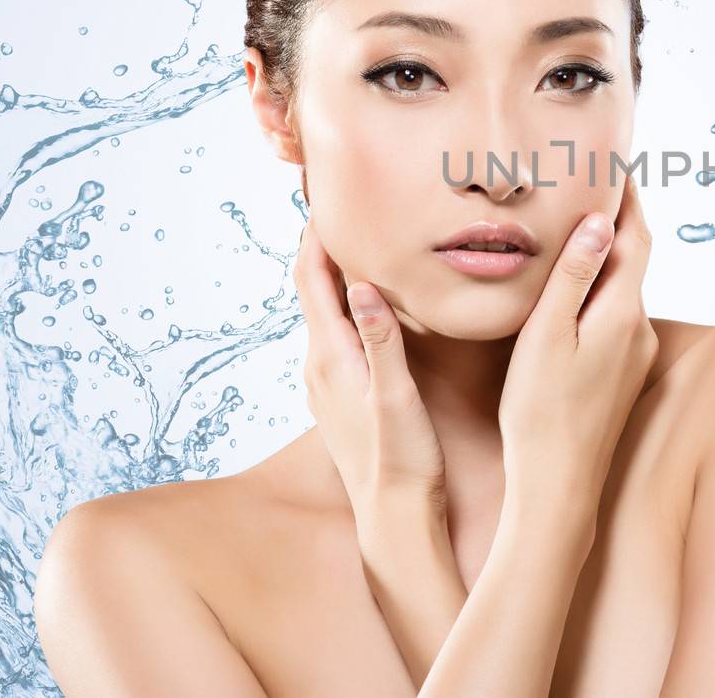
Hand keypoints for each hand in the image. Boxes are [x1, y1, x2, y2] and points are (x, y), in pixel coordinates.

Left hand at [294, 213, 447, 512]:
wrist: (394, 518)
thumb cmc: (402, 459)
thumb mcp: (395, 397)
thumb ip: (380, 340)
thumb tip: (363, 285)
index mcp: (331, 357)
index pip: (313, 279)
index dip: (316, 235)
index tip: (325, 196)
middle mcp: (319, 364)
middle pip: (313, 288)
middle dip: (324, 245)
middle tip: (340, 205)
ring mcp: (326, 381)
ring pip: (324, 311)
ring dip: (334, 274)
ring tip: (357, 241)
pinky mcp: (340, 394)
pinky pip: (336, 333)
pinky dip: (345, 305)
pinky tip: (368, 303)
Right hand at [498, 173, 658, 509]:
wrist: (558, 487)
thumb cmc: (541, 412)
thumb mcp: (547, 335)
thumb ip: (573, 276)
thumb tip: (600, 219)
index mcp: (622, 313)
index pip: (635, 235)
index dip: (626, 194)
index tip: (614, 159)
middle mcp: (638, 329)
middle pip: (633, 257)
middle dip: (617, 217)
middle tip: (593, 178)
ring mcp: (633, 354)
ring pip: (622, 287)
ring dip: (606, 255)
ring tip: (578, 224)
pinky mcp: (620, 374)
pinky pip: (614, 314)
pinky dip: (599, 289)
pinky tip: (574, 290)